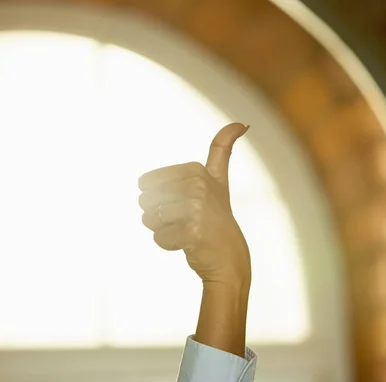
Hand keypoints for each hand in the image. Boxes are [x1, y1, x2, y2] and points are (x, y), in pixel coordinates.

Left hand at [138, 123, 250, 286]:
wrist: (229, 255)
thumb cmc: (216, 215)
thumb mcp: (218, 178)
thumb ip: (223, 149)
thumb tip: (240, 123)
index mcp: (196, 171)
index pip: (146, 182)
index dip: (156, 196)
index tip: (182, 201)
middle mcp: (198, 186)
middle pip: (145, 200)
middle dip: (157, 214)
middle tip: (182, 219)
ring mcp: (197, 210)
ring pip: (149, 218)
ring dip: (161, 229)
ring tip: (184, 230)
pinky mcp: (193, 233)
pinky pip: (159, 237)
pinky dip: (167, 243)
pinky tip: (187, 243)